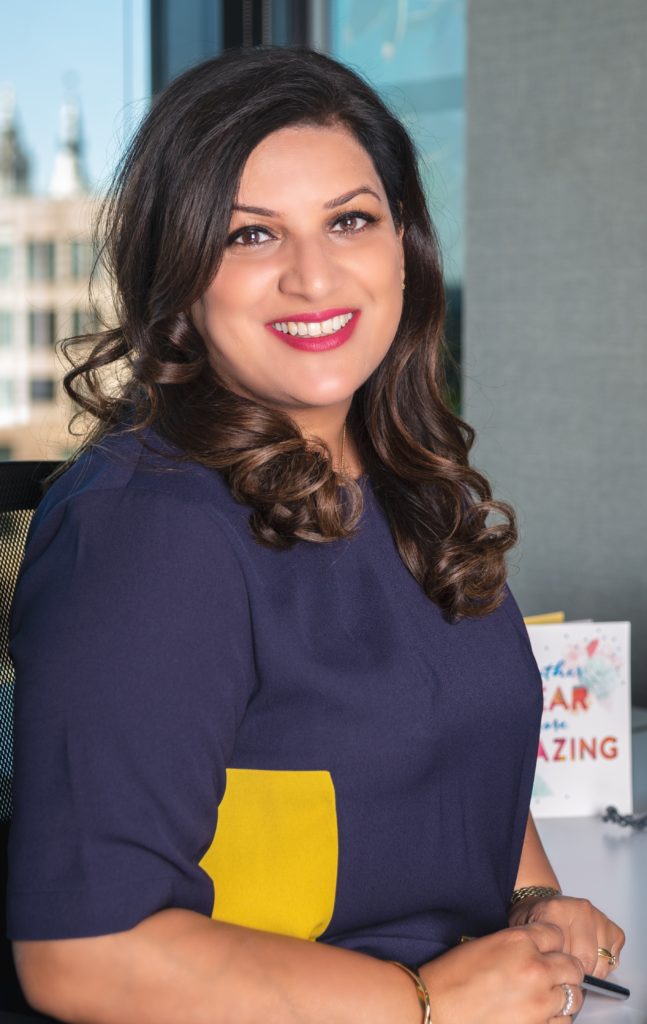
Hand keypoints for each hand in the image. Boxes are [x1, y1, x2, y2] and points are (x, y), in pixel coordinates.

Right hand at [419, 922, 583, 1022]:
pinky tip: (539, 1015)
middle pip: (573, 967)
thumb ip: (518, 945)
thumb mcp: (487, 944)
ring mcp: (539, 1001)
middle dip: (564, 970)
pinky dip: (555, 1018)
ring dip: (561, 996)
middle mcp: (535, 968)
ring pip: (573, 996)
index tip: (547, 951)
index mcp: (519, 941)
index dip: (551, 944)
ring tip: (543, 998)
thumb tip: (538, 952)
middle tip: (551, 976)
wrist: (437, 1007)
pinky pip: (563, 1022)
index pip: (557, 935)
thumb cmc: (453, 977)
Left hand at [508, 894, 624, 977]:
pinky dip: (603, 964)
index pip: (565, 955)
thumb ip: (533, 949)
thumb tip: (547, 976)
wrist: (539, 902)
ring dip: (590, 970)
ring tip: (574, 963)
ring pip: (602, 963)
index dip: (560, 971)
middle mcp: (580, 909)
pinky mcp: (611, 927)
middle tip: (563, 971)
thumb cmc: (532, 919)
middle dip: (575, 974)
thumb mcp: (523, 932)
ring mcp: (598, 917)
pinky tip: (587, 957)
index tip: (554, 975)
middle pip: (587, 961)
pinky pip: (613, 957)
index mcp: (555, 910)